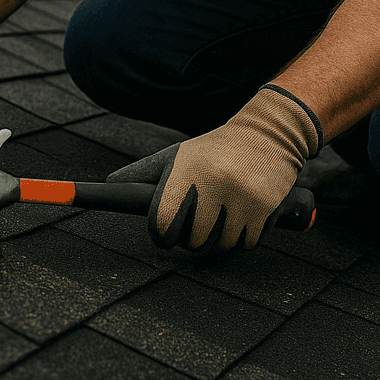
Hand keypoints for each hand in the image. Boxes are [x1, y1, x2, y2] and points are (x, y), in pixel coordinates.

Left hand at [108, 85, 320, 250]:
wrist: (269, 133)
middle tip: (203, 217)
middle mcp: (213, 182)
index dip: (162, 234)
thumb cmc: (215, 149)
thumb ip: (143, 171)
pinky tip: (246, 212)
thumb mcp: (178, 154)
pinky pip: (247, 244)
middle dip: (196, 236)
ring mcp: (241, 197)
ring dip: (223, 236)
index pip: (163, 222)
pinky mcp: (265, 207)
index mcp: (186, 169)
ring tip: (227, 210)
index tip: (167, 233)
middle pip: (193, 241)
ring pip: (223, 245)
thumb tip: (110, 183)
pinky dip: (245, 236)